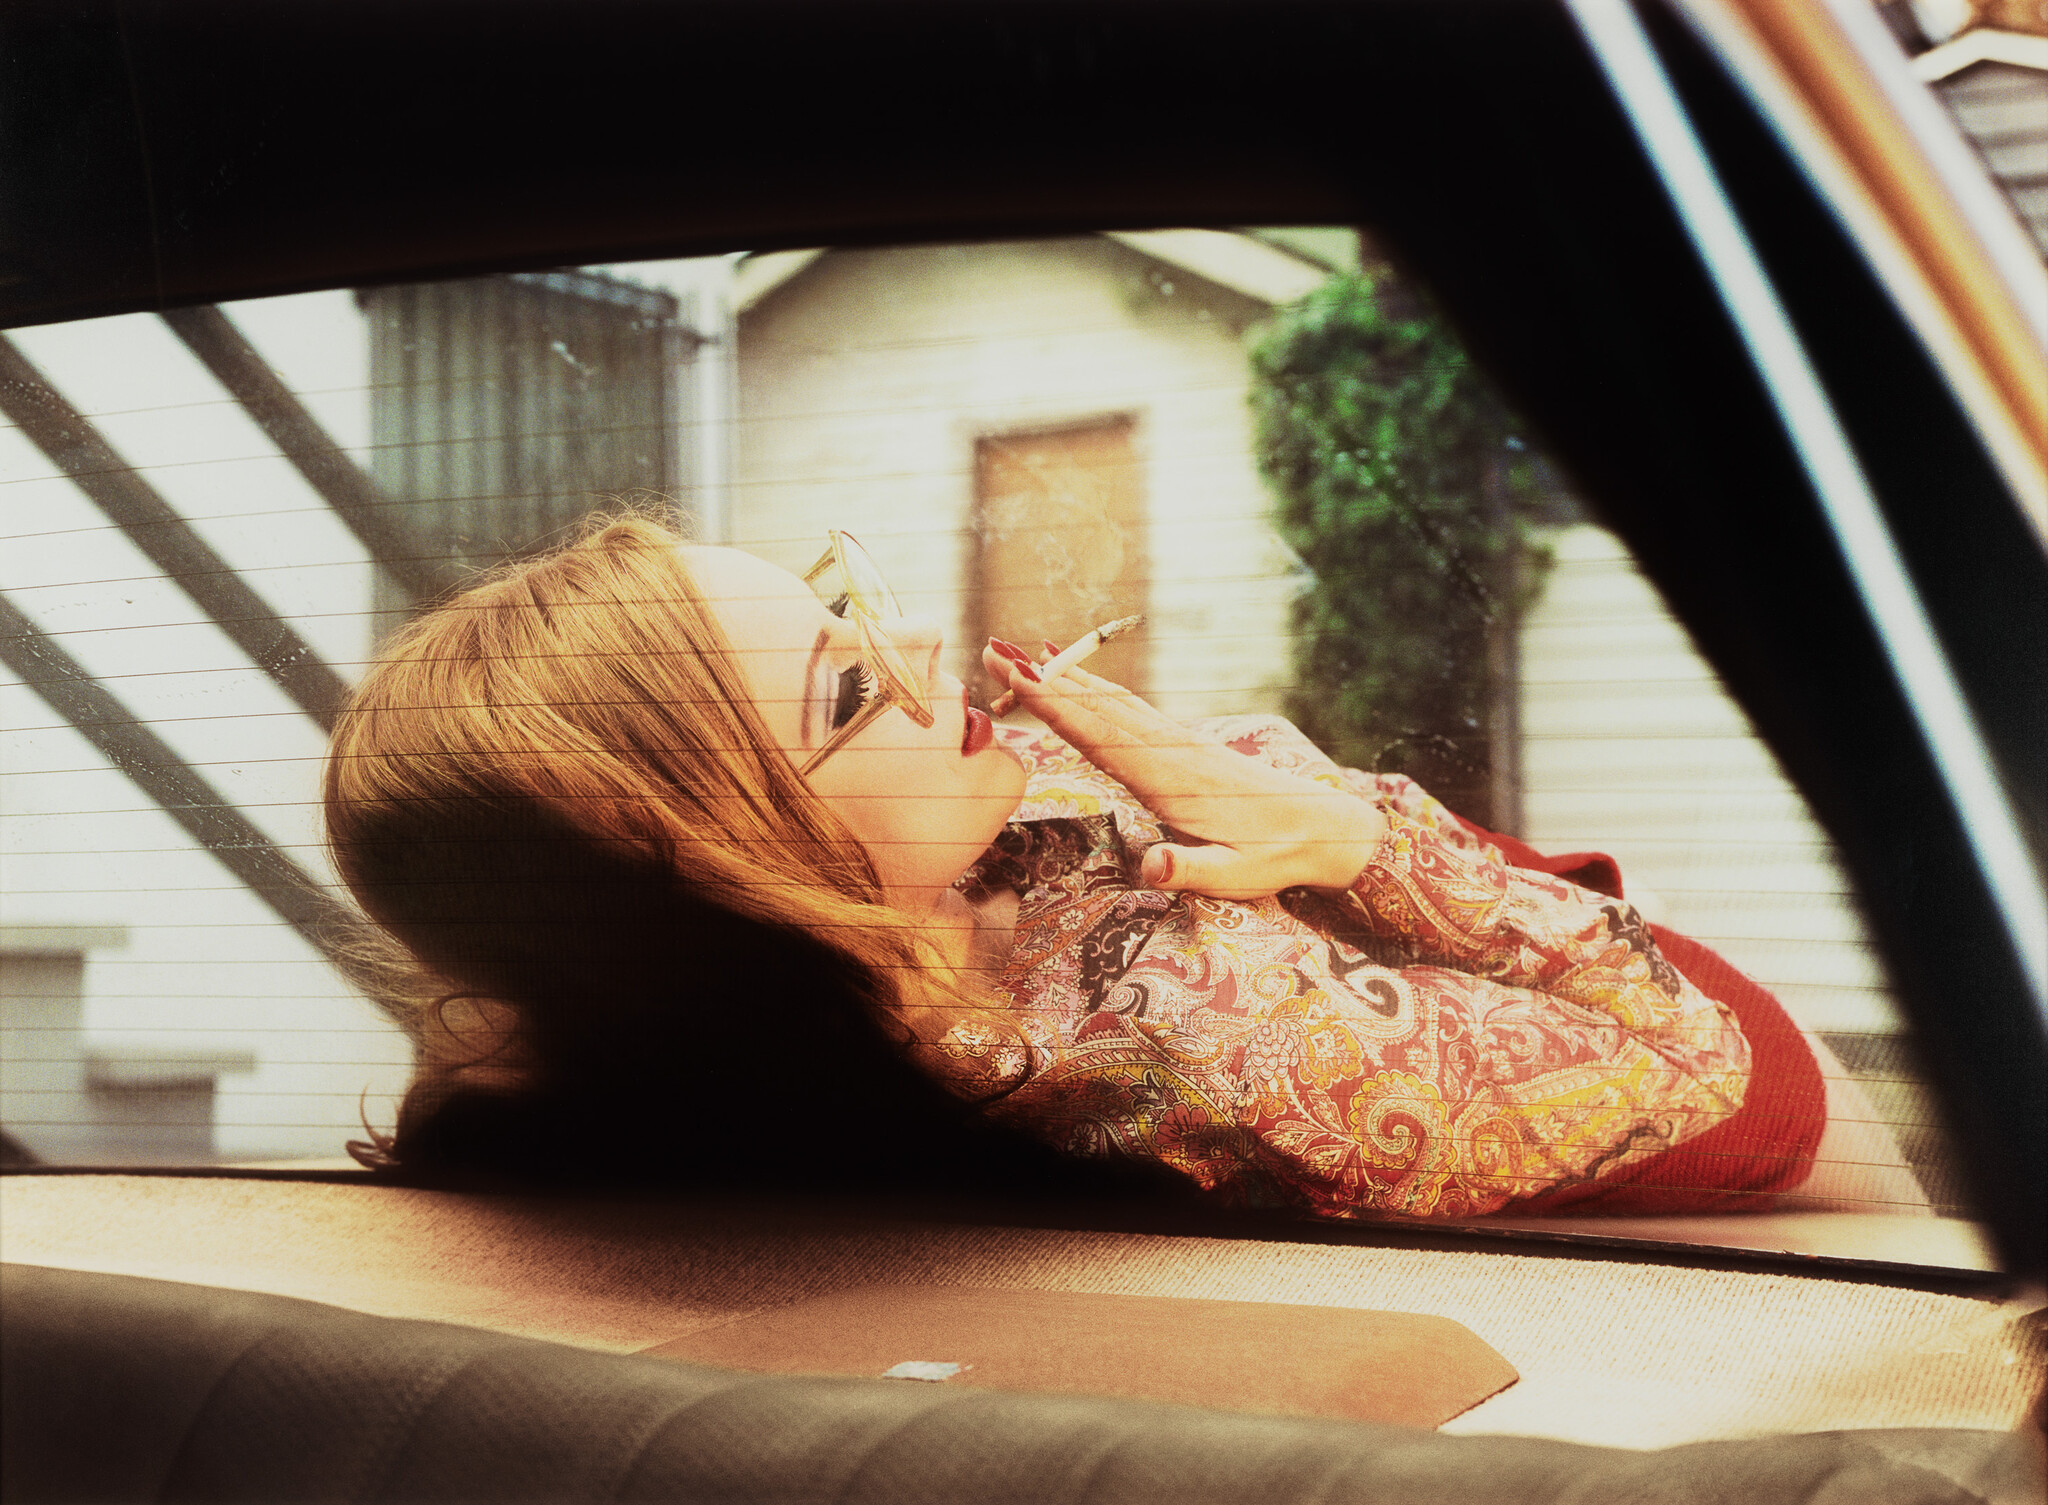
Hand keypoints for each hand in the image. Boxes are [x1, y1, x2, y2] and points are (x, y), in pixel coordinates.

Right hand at [982, 644, 1386, 899]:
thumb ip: (1191, 871)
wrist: (1326, 827)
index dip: (1057, 705)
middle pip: (1096, 707)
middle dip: (1044, 680)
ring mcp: (1176, 743)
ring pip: (1111, 701)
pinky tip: (1076, 676)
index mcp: (1172, 780)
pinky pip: (1128, 709)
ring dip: (1063, 677)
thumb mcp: (1238, 878)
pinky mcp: (1182, 744)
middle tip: (993, 650)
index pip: (1102, 735)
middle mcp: (1169, 751)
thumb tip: (1150, 868)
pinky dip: (1094, 688)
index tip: (1017, 678)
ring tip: (1017, 655)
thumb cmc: (1278, 857)